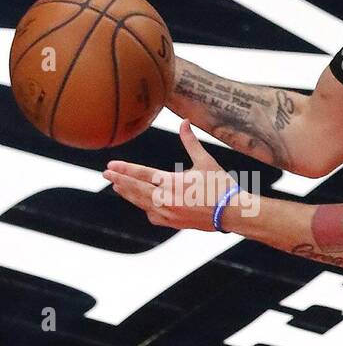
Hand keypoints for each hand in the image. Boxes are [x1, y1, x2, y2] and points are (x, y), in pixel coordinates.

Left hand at [103, 120, 238, 230]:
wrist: (234, 213)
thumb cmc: (222, 186)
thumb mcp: (206, 161)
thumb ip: (190, 142)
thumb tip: (184, 122)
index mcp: (173, 182)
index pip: (141, 174)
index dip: (124, 168)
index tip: (110, 165)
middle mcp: (167, 199)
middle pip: (136, 189)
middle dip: (119, 180)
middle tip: (106, 174)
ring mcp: (169, 213)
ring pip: (141, 203)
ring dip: (128, 194)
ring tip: (118, 187)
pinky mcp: (175, 223)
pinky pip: (153, 216)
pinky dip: (146, 209)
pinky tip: (143, 205)